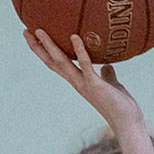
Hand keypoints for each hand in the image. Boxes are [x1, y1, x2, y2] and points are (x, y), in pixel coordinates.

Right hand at [26, 29, 144, 134]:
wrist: (127, 123)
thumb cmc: (120, 106)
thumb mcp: (111, 86)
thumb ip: (107, 75)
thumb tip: (107, 65)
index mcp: (78, 81)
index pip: (56, 65)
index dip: (44, 52)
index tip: (34, 38)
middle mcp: (77, 82)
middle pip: (51, 62)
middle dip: (38, 47)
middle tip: (26, 31)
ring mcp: (84, 84)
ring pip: (61, 62)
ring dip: (50, 46)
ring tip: (40, 30)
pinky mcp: (95, 84)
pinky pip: (85, 64)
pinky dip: (79, 50)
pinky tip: (74, 36)